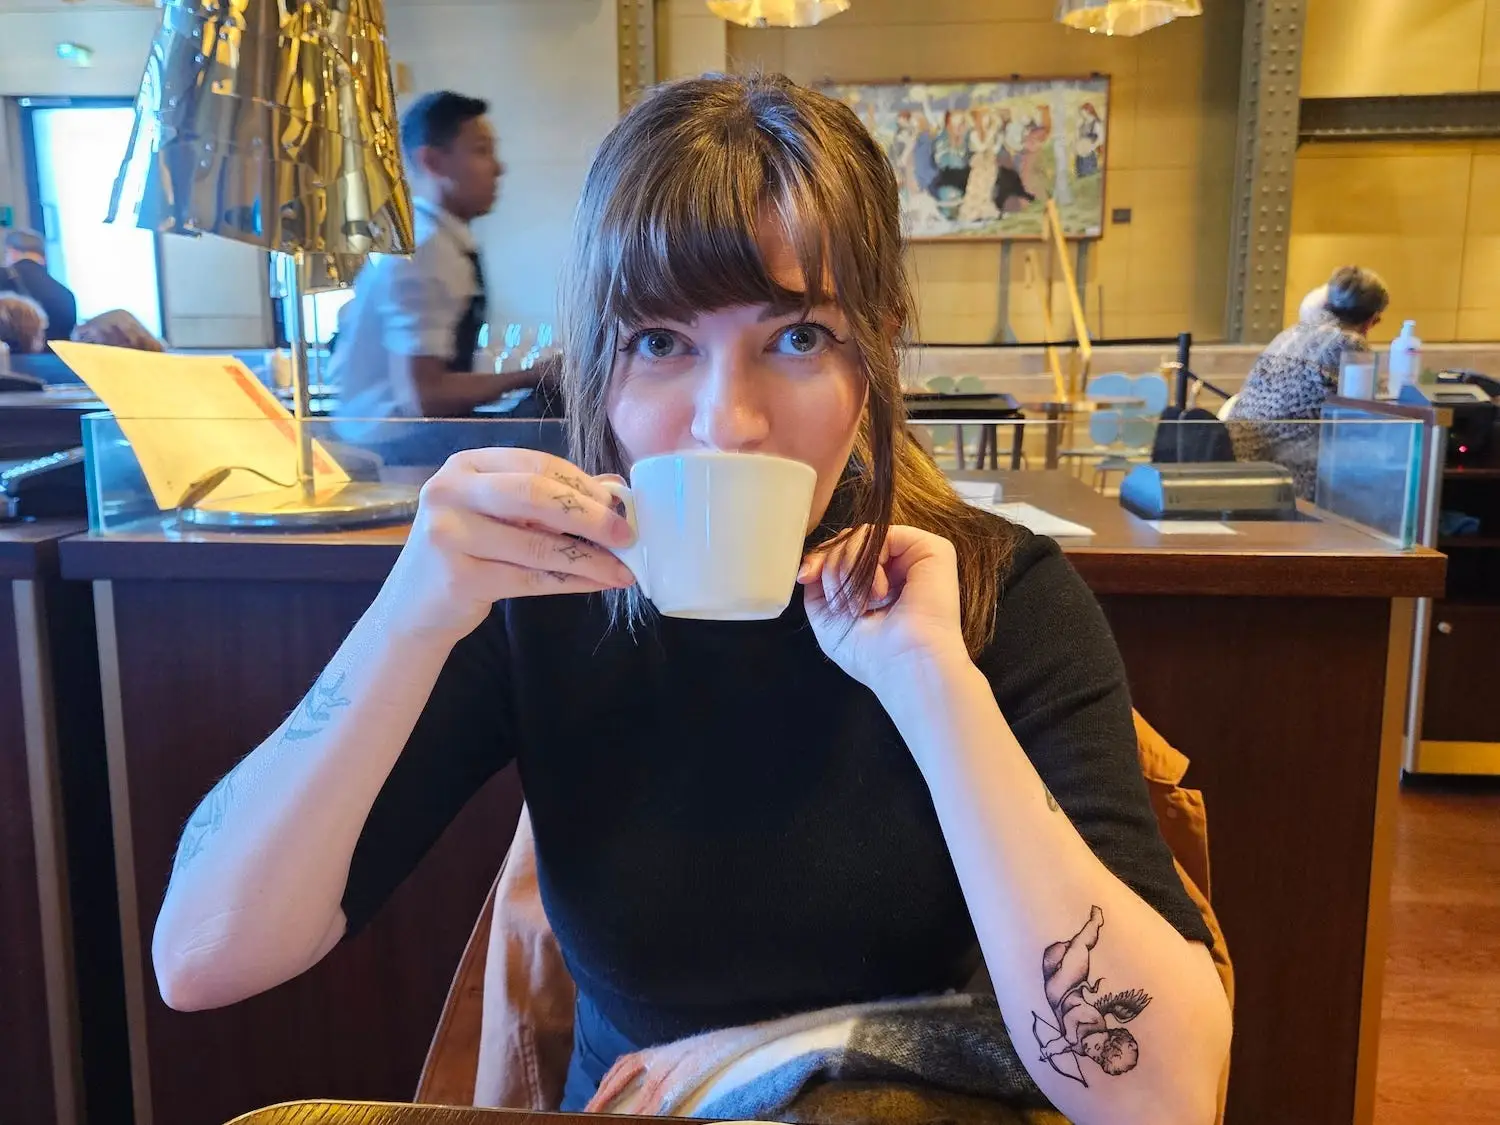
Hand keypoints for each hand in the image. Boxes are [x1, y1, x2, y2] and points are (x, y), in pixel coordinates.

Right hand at [379, 448, 635, 645]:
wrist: (413, 607)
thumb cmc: (467, 552)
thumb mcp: (500, 515)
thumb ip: (550, 498)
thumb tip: (614, 490)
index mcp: (464, 466)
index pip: (536, 465)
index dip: (582, 484)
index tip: (619, 504)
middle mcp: (450, 492)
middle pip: (535, 496)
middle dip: (589, 515)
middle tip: (627, 534)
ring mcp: (449, 535)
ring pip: (537, 544)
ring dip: (589, 558)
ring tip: (623, 568)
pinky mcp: (459, 577)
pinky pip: (531, 579)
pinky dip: (571, 581)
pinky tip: (597, 582)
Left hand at [799, 524, 970, 692]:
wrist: (906, 666)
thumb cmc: (871, 654)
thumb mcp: (828, 617)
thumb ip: (818, 584)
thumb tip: (810, 563)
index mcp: (879, 581)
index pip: (842, 551)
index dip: (819, 560)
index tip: (806, 577)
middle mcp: (897, 565)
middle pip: (848, 541)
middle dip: (831, 569)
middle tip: (843, 605)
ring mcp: (914, 555)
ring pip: (860, 536)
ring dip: (848, 570)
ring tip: (862, 605)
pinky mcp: (930, 547)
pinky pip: (880, 534)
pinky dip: (867, 561)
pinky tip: (878, 593)